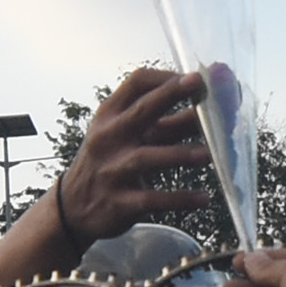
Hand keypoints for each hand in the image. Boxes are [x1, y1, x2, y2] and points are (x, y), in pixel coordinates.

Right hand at [0, 66, 211, 286]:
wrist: (74, 208)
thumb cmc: (111, 163)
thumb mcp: (129, 138)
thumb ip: (168, 124)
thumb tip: (211, 107)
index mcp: (110, 115)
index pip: (136, 83)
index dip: (167, 78)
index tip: (194, 78)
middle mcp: (109, 137)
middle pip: (141, 111)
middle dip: (170, 95)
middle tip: (199, 85)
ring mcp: (111, 170)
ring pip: (146, 158)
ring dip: (179, 154)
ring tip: (208, 155)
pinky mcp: (118, 202)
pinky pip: (151, 199)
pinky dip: (179, 198)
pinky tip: (203, 198)